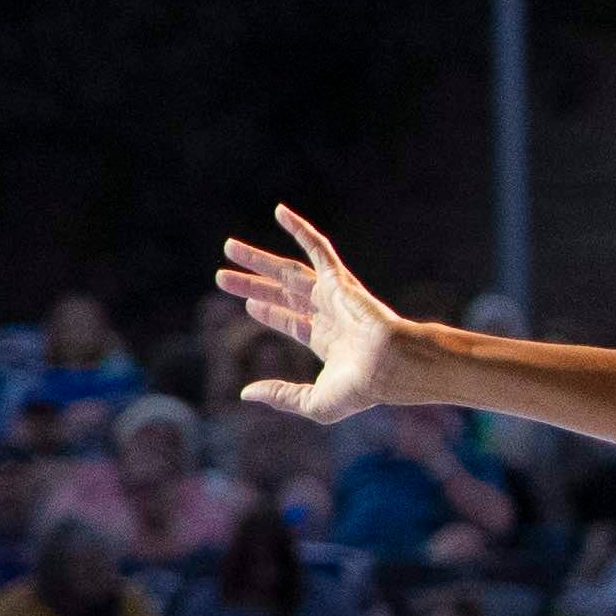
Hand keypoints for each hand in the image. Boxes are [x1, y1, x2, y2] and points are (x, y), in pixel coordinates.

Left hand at [218, 206, 412, 422]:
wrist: (392, 365)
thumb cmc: (362, 389)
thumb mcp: (314, 402)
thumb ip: (281, 395)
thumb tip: (246, 394)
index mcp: (329, 341)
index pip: (292, 320)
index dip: (270, 312)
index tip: (249, 303)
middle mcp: (329, 314)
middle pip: (283, 294)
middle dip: (254, 284)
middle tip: (222, 276)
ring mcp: (334, 295)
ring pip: (289, 271)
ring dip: (259, 259)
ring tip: (229, 248)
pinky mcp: (339, 280)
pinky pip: (317, 248)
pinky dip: (299, 229)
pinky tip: (279, 212)